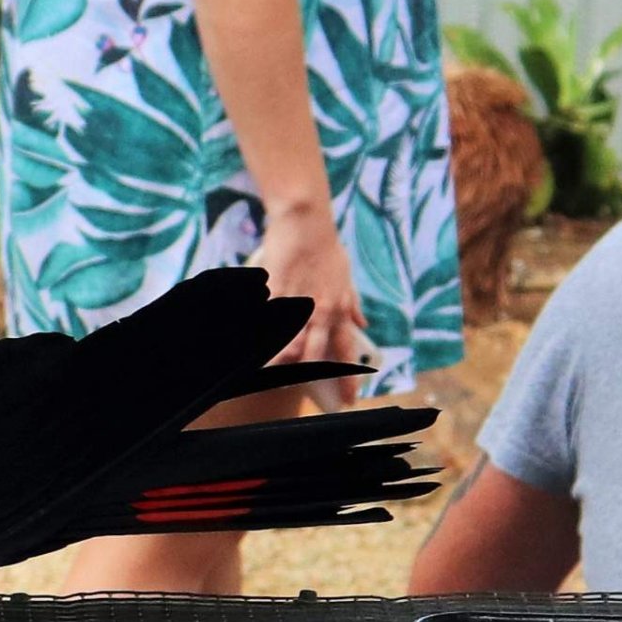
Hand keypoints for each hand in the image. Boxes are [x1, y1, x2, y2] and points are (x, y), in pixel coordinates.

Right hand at [250, 202, 370, 407]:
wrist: (306, 223)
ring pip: (288, 343)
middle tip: (302, 389)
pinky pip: (270, 322)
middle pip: (314, 353)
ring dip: (281, 361)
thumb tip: (363, 323)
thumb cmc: (327, 248)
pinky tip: (258, 352)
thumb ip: (353, 304)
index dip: (349, 377)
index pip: (347, 350)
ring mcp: (298, 303)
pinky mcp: (277, 293)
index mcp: (340, 309)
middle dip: (309, 375)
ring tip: (274, 374)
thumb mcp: (348, 277)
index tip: (350, 398)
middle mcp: (321, 311)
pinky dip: (265, 338)